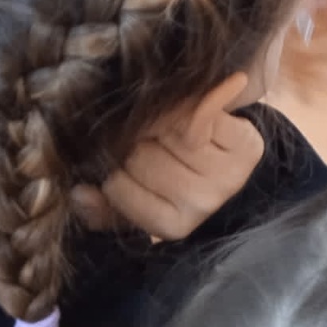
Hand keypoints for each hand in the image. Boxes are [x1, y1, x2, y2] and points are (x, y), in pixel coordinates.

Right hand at [70, 73, 263, 240]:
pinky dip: (193, 102)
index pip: (116, 186)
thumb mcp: (140, 198)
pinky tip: (194, 106)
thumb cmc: (179, 177)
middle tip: (148, 139)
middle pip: (142, 157)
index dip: (115, 167)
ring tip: (168, 127)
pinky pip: (202, 113)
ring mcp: (227, 176)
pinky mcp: (246, 145)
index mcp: (171, 224)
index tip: (126, 162)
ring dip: (161, 121)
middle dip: (138, 142)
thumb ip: (104, 206)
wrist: (233, 160)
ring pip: (168, 131)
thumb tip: (81, 194)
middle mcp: (202, 205)